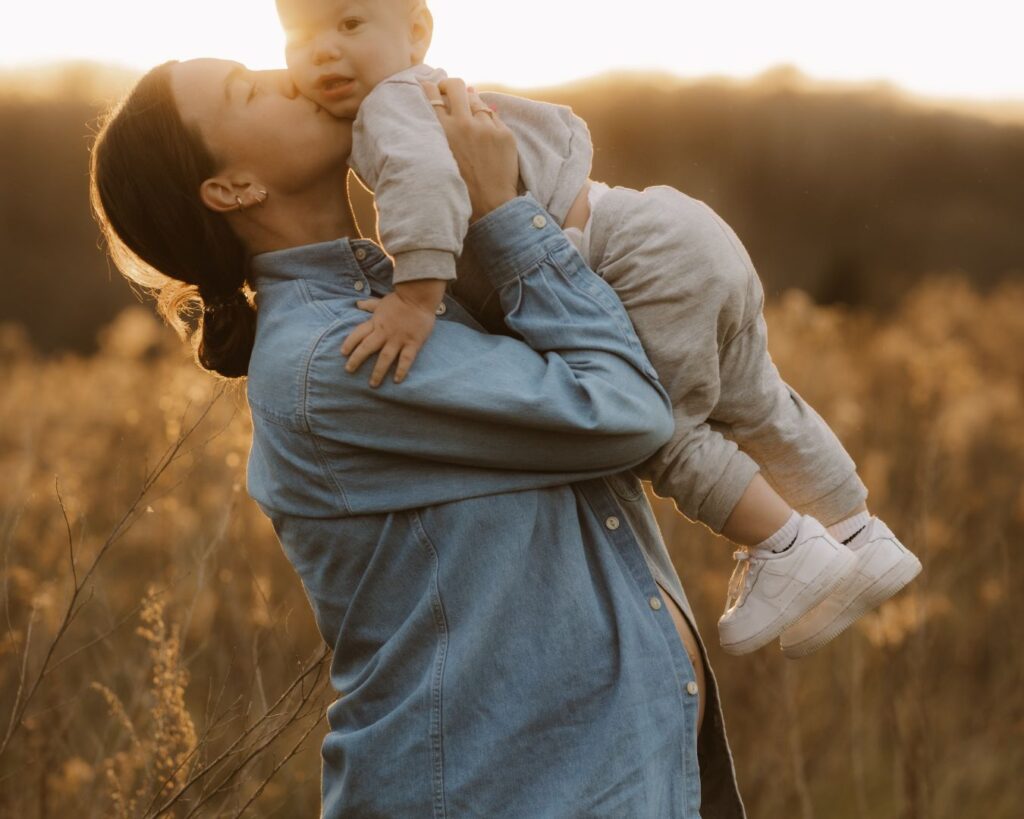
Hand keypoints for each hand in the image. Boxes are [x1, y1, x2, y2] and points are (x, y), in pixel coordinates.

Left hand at [340, 290, 437, 386]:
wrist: (419, 296)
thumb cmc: (401, 299)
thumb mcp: (382, 302)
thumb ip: (370, 305)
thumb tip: (358, 304)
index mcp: (376, 322)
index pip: (358, 334)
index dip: (349, 343)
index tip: (342, 353)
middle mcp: (384, 332)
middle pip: (367, 348)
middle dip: (356, 359)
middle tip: (349, 370)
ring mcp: (398, 339)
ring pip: (385, 357)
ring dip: (378, 372)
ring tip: (373, 384)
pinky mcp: (412, 343)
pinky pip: (406, 359)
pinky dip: (401, 370)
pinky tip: (396, 380)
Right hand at [420, 77, 519, 221]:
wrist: (489, 206)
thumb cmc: (460, 189)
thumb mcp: (439, 159)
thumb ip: (438, 135)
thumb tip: (440, 112)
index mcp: (443, 131)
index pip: (431, 94)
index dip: (429, 86)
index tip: (429, 87)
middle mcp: (464, 124)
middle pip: (455, 86)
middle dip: (450, 85)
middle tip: (449, 91)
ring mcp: (486, 128)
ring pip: (476, 99)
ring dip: (470, 101)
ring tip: (468, 108)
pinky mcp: (504, 134)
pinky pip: (493, 116)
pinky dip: (486, 119)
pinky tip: (483, 128)